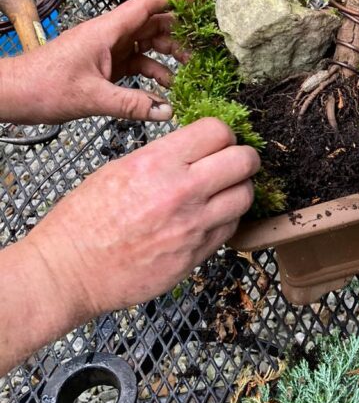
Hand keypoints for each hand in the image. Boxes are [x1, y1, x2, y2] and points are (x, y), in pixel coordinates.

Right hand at [1, 118, 259, 372]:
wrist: (69, 272)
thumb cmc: (83, 222)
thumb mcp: (118, 170)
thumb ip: (162, 158)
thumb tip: (194, 150)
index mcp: (157, 163)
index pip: (218, 131)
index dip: (222, 134)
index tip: (218, 141)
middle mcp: (182, 192)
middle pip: (244, 161)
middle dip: (243, 159)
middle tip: (233, 163)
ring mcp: (194, 226)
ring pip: (245, 196)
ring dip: (238, 190)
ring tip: (221, 193)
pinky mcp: (197, 255)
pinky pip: (231, 228)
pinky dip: (226, 220)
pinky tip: (208, 219)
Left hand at [2, 0, 192, 124]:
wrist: (12, 94)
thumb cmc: (42, 86)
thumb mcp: (92, 98)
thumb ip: (132, 105)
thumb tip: (167, 111)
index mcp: (106, 31)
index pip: (147, 5)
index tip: (200, 0)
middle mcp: (108, 36)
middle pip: (152, 25)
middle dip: (179, 33)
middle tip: (203, 45)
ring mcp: (105, 51)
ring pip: (145, 45)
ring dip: (167, 56)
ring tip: (190, 70)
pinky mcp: (102, 67)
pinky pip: (134, 64)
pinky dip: (151, 74)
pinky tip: (163, 91)